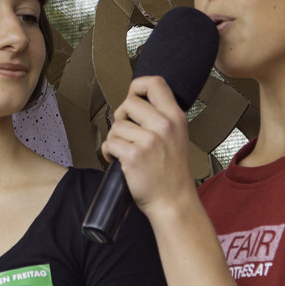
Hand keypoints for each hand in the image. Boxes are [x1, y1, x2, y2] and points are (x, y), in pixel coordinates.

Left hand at [100, 75, 196, 219]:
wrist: (174, 202)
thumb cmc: (171, 173)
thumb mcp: (176, 137)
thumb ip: (159, 118)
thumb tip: (132, 101)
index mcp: (176, 117)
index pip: (155, 83)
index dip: (137, 86)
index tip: (133, 98)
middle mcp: (164, 125)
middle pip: (128, 103)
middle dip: (121, 118)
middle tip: (128, 135)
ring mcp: (149, 140)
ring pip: (116, 126)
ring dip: (115, 140)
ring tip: (127, 152)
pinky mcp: (134, 155)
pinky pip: (109, 143)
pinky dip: (108, 153)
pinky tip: (119, 161)